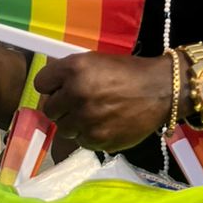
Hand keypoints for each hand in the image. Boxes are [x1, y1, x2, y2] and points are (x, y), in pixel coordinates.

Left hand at [35, 53, 172, 151]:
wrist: (162, 90)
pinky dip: (89, 135)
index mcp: (74, 69)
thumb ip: (69, 73)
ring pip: (63, 129)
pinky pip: (81, 141)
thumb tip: (49, 89)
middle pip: (49, 110)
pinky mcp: (98, 140)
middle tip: (79, 104)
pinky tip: (105, 125)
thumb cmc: (128, 72)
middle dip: (62, 107)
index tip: (61, 88)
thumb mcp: (95, 61)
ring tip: (93, 115)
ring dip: (74, 123)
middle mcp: (76, 94)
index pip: (41, 84)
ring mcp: (87, 120)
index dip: (52, 86)